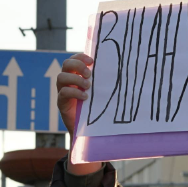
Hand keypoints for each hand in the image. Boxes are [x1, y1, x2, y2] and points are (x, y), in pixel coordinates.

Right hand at [56, 53, 101, 175]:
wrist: (89, 129)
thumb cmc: (98, 107)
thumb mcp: (102, 91)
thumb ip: (105, 80)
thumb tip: (126, 67)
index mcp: (77, 74)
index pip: (74, 58)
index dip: (80, 57)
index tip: (92, 61)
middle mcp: (68, 80)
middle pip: (65, 64)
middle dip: (77, 66)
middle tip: (89, 74)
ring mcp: (63, 91)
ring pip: (61, 77)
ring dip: (75, 79)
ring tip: (88, 86)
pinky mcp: (61, 103)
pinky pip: (62, 93)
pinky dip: (74, 92)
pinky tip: (85, 97)